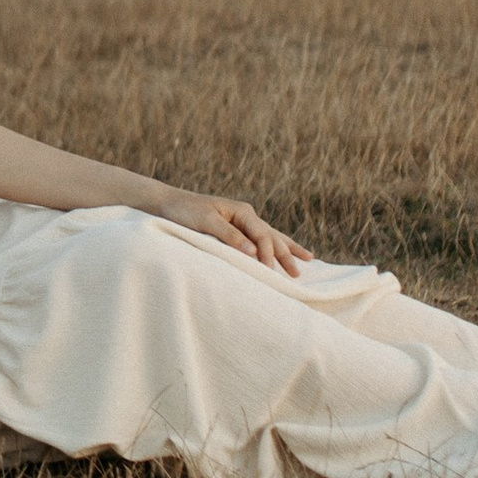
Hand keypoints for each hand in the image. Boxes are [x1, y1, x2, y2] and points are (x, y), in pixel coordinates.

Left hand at [155, 189, 312, 275]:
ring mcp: (243, 221)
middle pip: (272, 236)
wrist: (169, 203)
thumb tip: (253, 252)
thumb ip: (229, 236)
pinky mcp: (237, 228)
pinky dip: (275, 246)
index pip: (262, 235)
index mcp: (241, 212)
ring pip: (272, 237)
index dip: (268, 254)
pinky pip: (261, 239)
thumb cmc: (185, 212)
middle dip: (286, 255)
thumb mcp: (205, 222)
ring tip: (308, 259)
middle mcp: (246, 215)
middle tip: (297, 275)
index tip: (270, 271)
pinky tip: (284, 250)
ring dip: (287, 249)